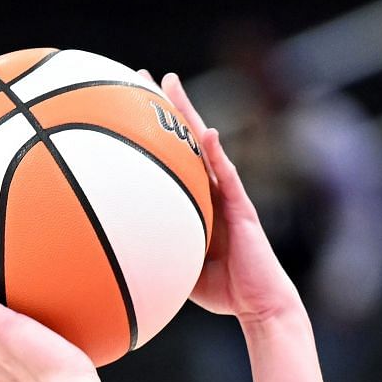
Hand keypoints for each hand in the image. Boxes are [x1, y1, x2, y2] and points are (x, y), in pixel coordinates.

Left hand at [153, 71, 300, 325]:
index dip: (156, 132)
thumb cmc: (224, 291)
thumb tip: (122, 255)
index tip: (132, 105)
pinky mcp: (243, 208)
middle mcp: (213, 191)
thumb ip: (159, 252)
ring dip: (189, 114)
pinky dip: (216, 154)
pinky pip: (228, 177)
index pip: (174, 158)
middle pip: (187, 139)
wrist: (259, 304)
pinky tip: (205, 133)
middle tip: (143, 77)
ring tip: (170, 84)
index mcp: (199, 201)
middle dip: (168, 107)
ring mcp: (230, 196)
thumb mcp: (179, 268)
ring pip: (206, 147)